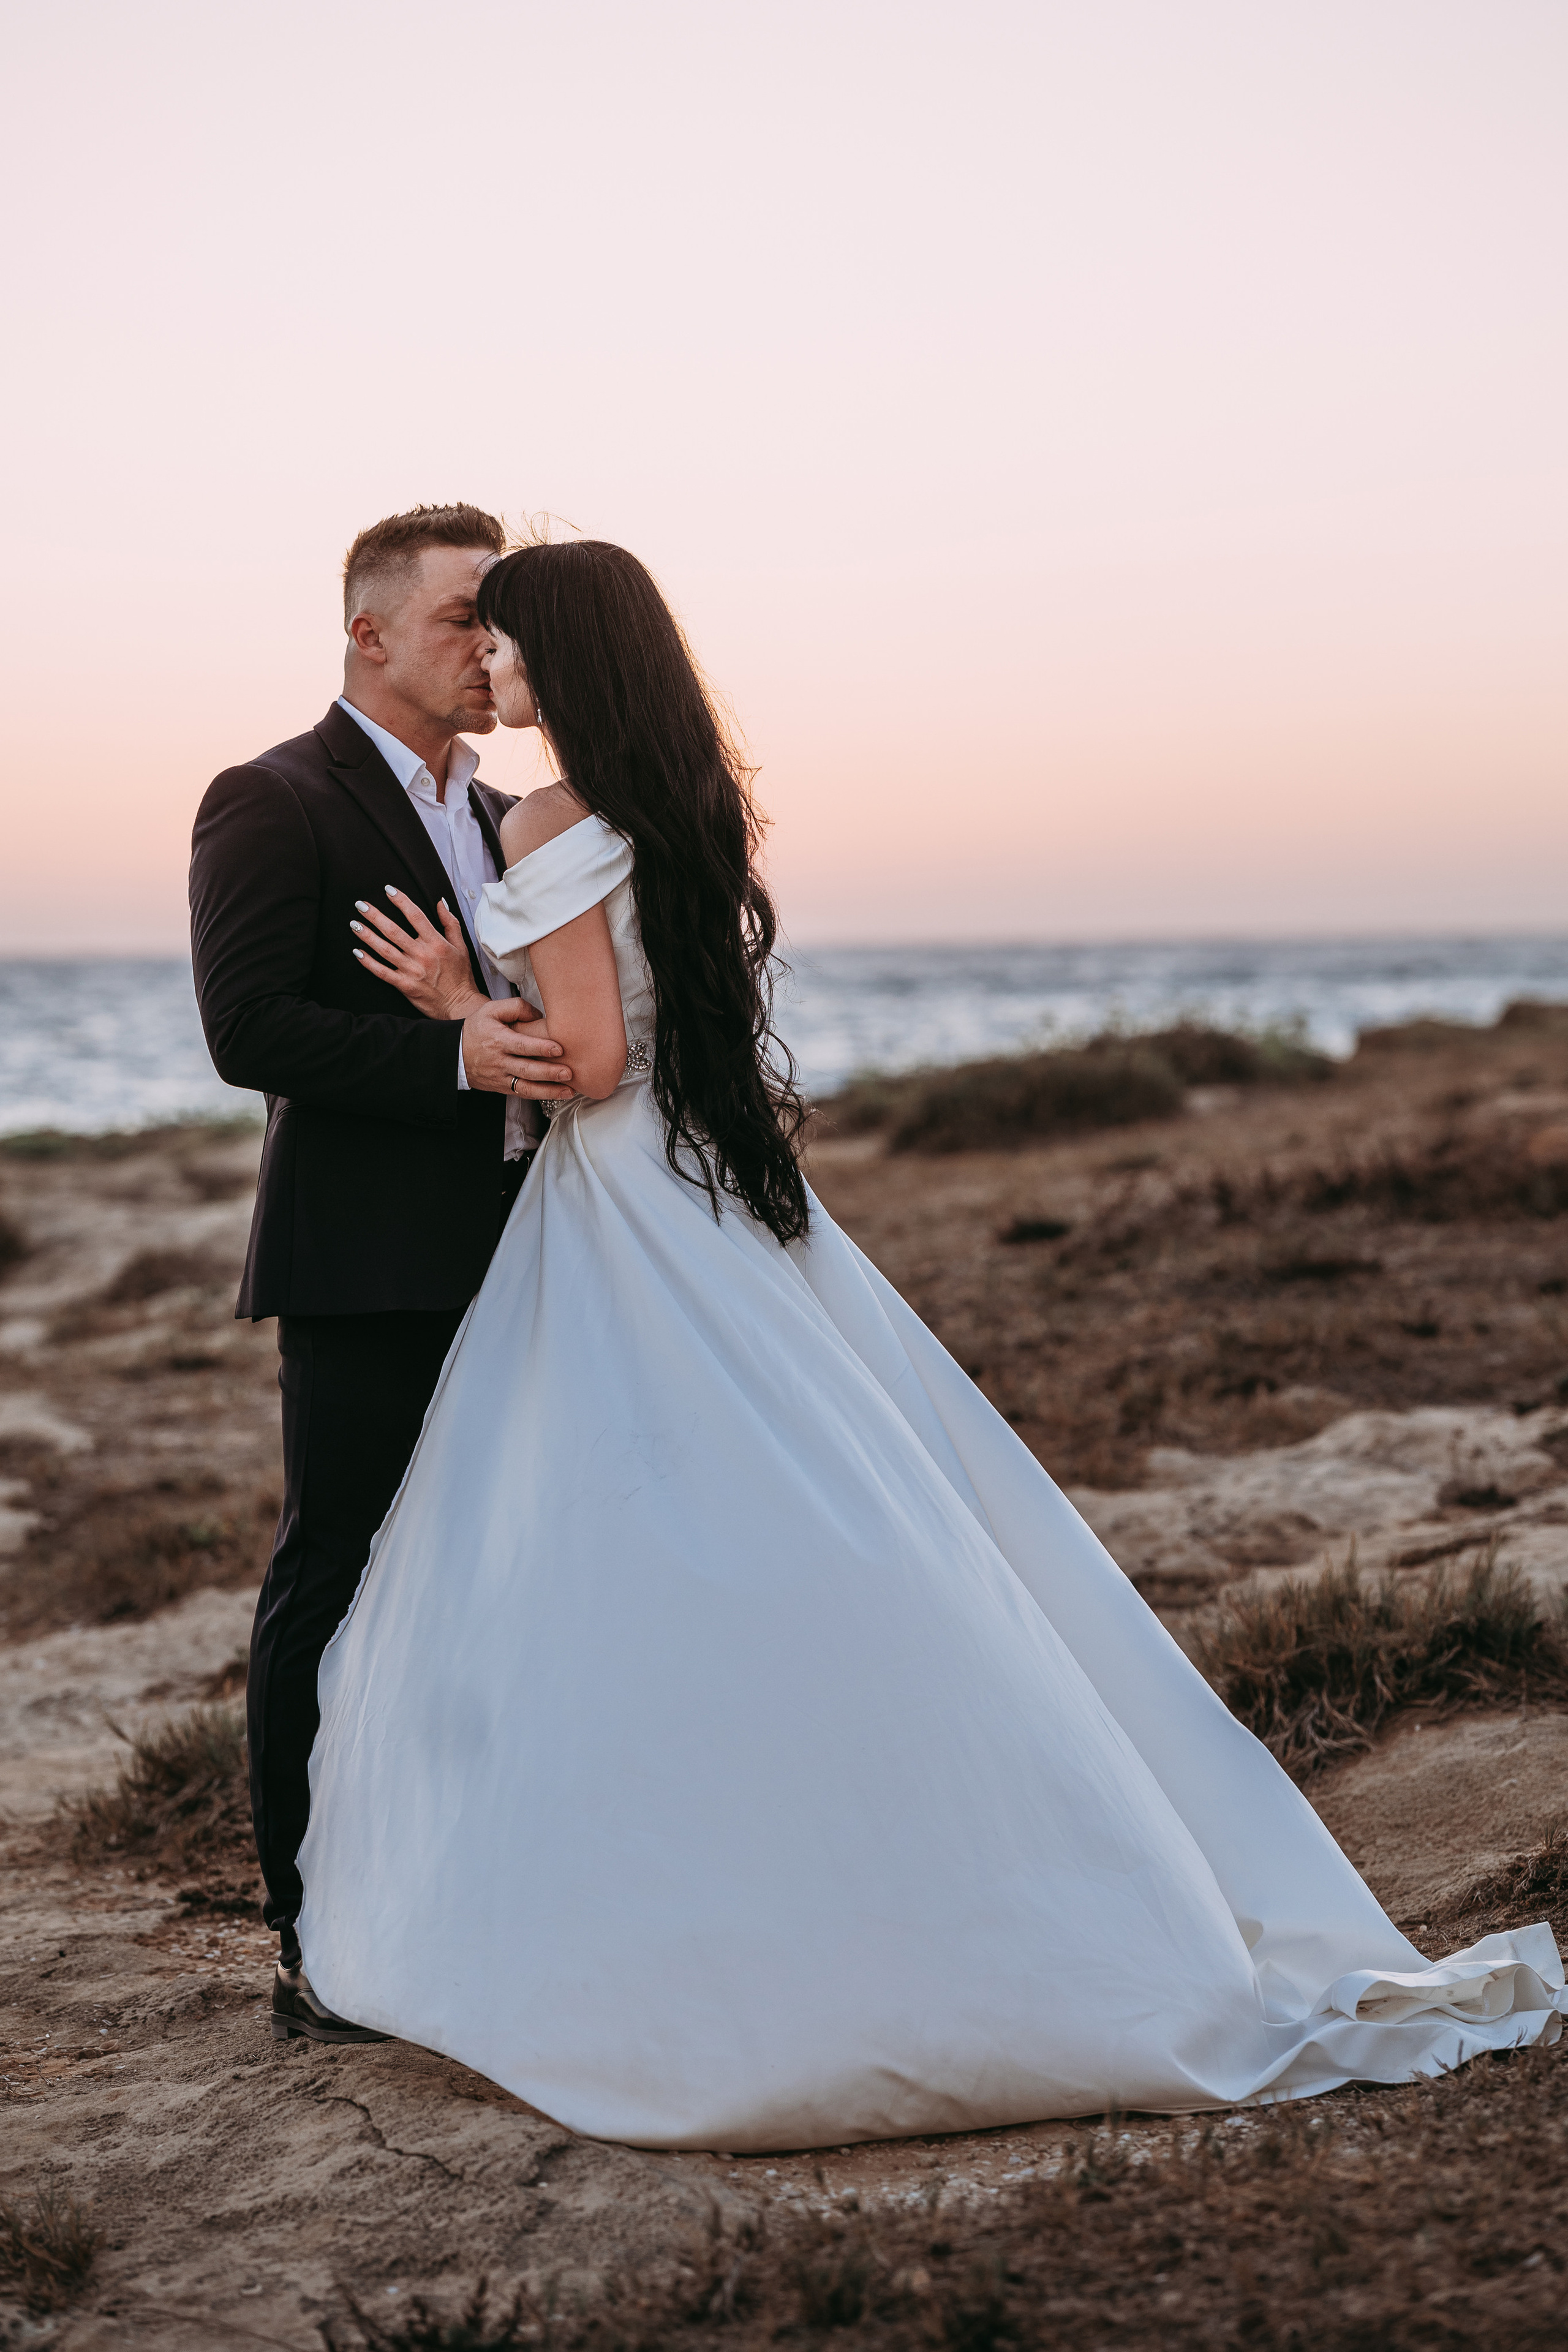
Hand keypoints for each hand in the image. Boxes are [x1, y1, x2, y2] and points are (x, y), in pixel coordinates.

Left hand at [351, 887, 487, 1020]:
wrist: (460, 1005)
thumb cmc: (460, 976)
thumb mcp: (461, 947)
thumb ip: (449, 923)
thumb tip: (440, 902)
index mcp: (436, 943)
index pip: (415, 916)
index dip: (401, 901)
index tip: (388, 890)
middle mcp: (422, 955)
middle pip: (394, 930)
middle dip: (375, 916)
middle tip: (361, 905)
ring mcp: (411, 971)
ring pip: (384, 949)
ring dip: (367, 936)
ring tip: (354, 924)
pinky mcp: (404, 985)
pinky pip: (382, 972)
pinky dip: (368, 962)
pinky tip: (357, 952)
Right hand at [461, 998, 575, 1097]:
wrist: (455, 1051)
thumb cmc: (477, 1028)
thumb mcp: (491, 1010)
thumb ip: (517, 1008)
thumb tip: (539, 1015)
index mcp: (498, 1040)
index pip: (521, 1046)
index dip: (540, 1047)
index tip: (559, 1049)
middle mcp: (499, 1061)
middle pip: (526, 1069)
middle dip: (549, 1072)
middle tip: (569, 1072)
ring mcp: (500, 1077)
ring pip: (526, 1087)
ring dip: (549, 1091)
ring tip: (569, 1090)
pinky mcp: (501, 1088)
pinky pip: (522, 1093)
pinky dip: (540, 1095)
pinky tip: (557, 1094)